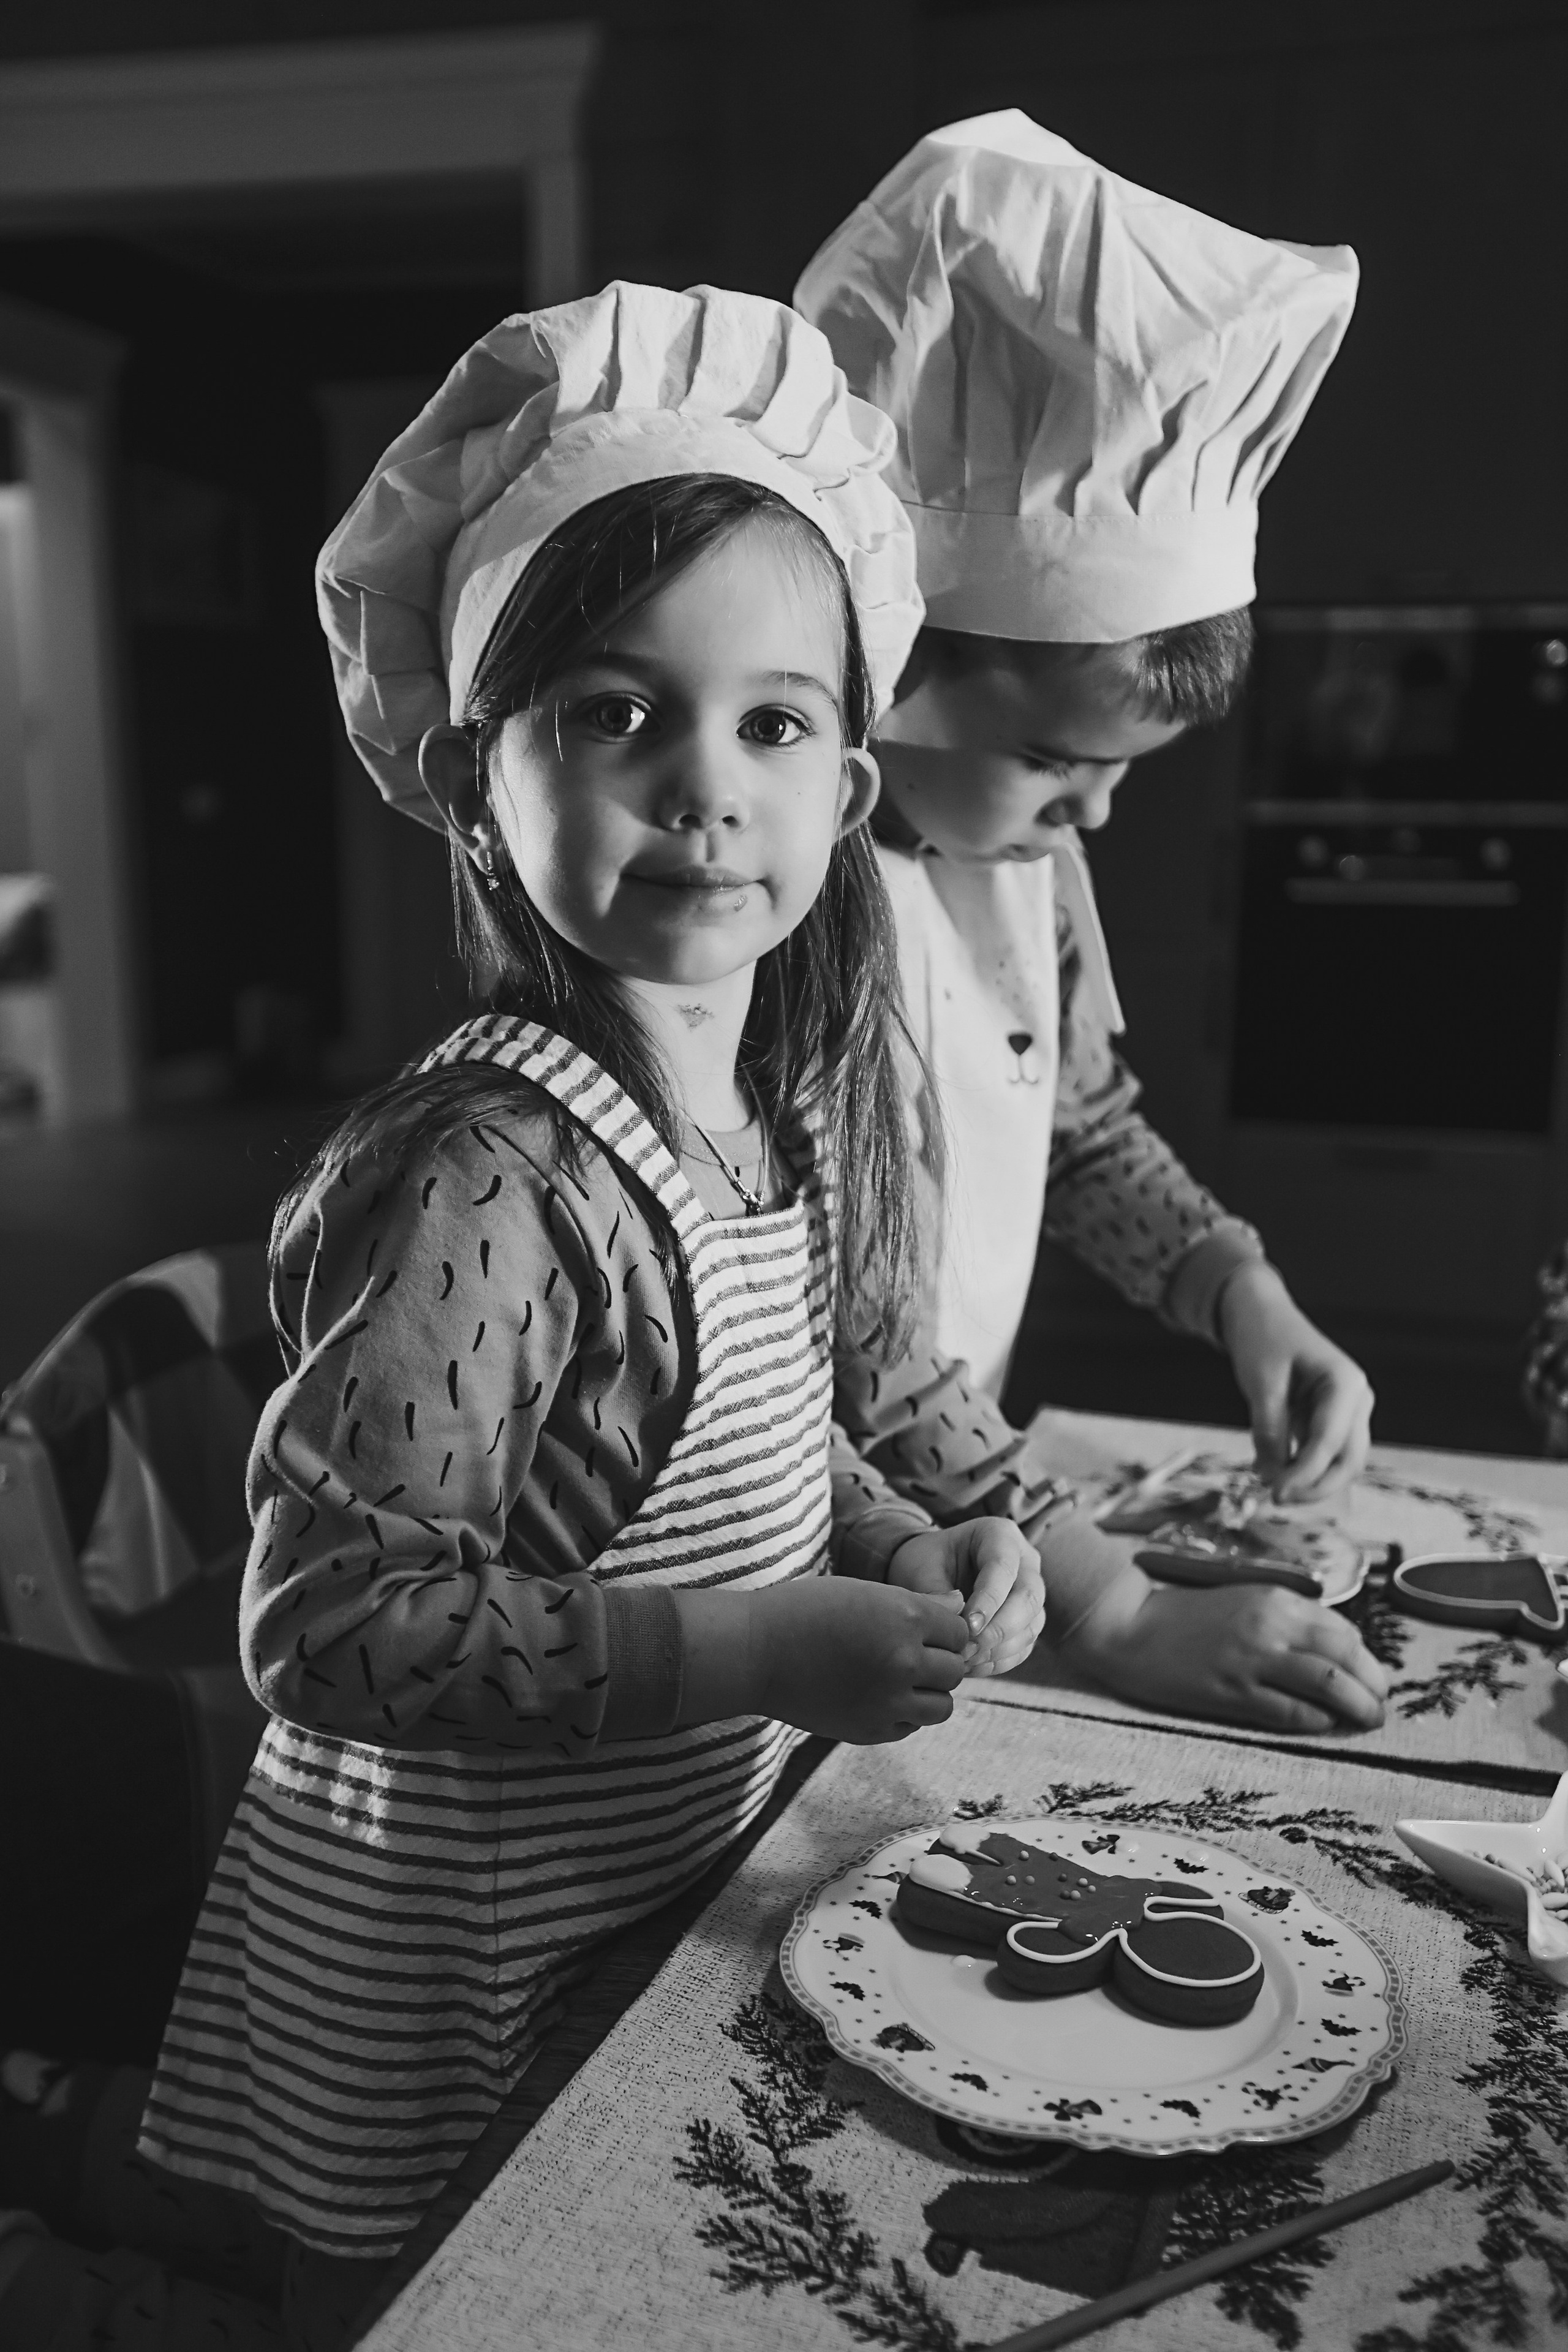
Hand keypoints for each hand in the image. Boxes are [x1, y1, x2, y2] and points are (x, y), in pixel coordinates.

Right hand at [751, 1576, 969, 1742]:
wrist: (755, 1652)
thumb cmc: (805, 1611)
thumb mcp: (864, 1593)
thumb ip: (917, 1604)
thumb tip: (961, 1604)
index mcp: (905, 1617)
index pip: (959, 1632)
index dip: (944, 1631)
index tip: (923, 1630)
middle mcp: (904, 1659)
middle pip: (954, 1670)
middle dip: (939, 1662)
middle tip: (911, 1655)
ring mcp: (888, 1699)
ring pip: (941, 1706)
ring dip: (928, 1693)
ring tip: (900, 1679)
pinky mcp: (870, 1729)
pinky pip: (910, 1725)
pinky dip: (903, 1713)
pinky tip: (878, 1695)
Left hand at [886, 1520, 1044, 1678]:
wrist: (931, 1570)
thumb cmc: (925, 1561)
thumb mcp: (921, 1568)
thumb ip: (937, 1593)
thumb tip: (956, 1627)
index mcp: (1000, 1535)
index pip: (1003, 1568)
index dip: (989, 1600)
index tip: (967, 1626)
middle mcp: (1025, 1562)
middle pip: (1028, 1598)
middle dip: (999, 1629)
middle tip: (966, 1650)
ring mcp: (1030, 1593)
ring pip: (1031, 1625)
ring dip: (999, 1649)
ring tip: (963, 1661)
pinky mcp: (1027, 1622)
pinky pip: (1024, 1646)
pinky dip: (999, 1661)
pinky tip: (971, 1666)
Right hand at [1070, 1573, 1388, 1734]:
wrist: (1126, 1627)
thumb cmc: (1182, 1616)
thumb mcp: (1241, 1602)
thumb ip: (1282, 1621)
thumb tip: (1328, 1653)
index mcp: (1275, 1599)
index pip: (1343, 1631)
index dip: (1366, 1659)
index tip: (1371, 1678)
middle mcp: (1271, 1624)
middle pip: (1346, 1656)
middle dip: (1374, 1685)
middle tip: (1379, 1706)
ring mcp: (1252, 1658)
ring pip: (1329, 1684)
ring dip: (1359, 1707)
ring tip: (1368, 1722)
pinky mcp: (1233, 1691)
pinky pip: (1292, 1711)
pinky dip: (1318, 1722)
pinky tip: (1326, 1727)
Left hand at [1218, 1262, 1373, 1502]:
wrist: (1260, 1312)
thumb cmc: (1262, 1338)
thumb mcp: (1260, 1383)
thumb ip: (1269, 1430)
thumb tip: (1273, 1476)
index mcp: (1346, 1382)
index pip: (1331, 1442)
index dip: (1305, 1474)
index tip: (1276, 1493)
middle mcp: (1357, 1398)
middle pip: (1348, 1459)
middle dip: (1315, 1485)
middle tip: (1276, 1499)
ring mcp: (1349, 1409)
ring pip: (1341, 1461)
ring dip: (1310, 1480)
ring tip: (1270, 1487)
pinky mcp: (1332, 1418)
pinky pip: (1324, 1452)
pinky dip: (1303, 1467)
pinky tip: (1271, 1471)